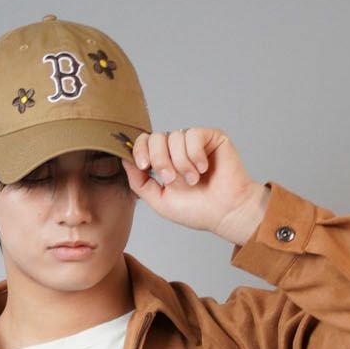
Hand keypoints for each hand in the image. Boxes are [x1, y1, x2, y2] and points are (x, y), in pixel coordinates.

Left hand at [121, 128, 268, 243]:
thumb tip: (124, 160)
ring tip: (194, 181)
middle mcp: (177, 149)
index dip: (140, 150)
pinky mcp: (211, 137)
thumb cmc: (196, 211)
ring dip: (182, 164)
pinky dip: (195, 155)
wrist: (224, 213)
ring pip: (174, 138)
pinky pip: (193, 135)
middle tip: (172, 180)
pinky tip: (204, 169)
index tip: (145, 167)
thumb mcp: (160, 201)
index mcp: (164, 161)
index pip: (144, 142)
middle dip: (160, 160)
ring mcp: (194, 142)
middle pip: (156, 138)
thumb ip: (139, 183)